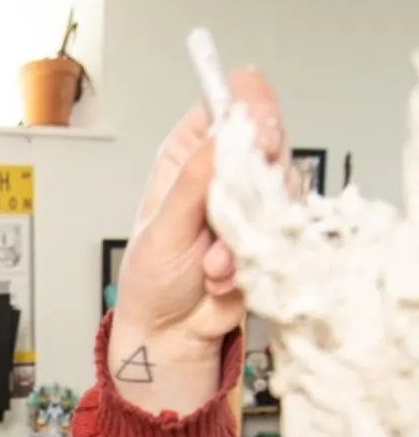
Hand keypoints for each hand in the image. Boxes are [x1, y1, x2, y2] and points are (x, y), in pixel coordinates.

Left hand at [109, 68, 286, 413]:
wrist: (169, 334)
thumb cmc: (152, 280)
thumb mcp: (163, 228)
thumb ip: (195, 181)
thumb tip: (224, 133)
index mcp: (189, 154)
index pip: (228, 102)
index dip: (250, 107)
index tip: (258, 131)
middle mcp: (224, 171)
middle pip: (270, 138)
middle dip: (258, 176)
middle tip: (236, 209)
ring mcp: (253, 202)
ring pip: (284, 186)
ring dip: (249, 230)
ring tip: (211, 264)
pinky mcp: (270, 234)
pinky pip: (284, 231)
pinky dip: (253, 258)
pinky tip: (221, 278)